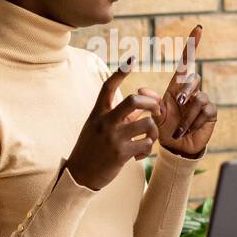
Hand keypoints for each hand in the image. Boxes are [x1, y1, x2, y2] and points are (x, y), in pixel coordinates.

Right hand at [65, 55, 162, 189]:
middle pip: (134, 100)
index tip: (131, 61)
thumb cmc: (91, 149)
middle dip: (151, 102)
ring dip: (153, 131)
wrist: (79, 175)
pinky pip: (146, 144)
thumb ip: (118, 117)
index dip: (120, 72)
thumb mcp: (98, 128)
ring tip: (148, 138)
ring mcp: (113, 137)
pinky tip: (140, 155)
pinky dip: (147, 149)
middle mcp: (105, 122)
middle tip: (157, 110)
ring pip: (147, 123)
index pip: (108, 87)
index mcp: (98, 113)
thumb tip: (142, 109)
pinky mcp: (121, 153)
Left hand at [140, 24, 215, 157]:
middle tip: (177, 104)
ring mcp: (202, 102)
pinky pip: (206, 110)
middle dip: (185, 91)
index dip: (192, 45)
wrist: (176, 148)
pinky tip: (188, 130)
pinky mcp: (211, 113)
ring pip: (199, 97)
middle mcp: (191, 92)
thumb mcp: (154, 116)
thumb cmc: (165, 129)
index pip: (186, 62)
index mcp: (177, 87)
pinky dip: (194, 122)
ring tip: (179, 128)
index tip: (198, 28)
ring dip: (187, 114)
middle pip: (193, 78)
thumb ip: (150, 103)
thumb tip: (139, 91)